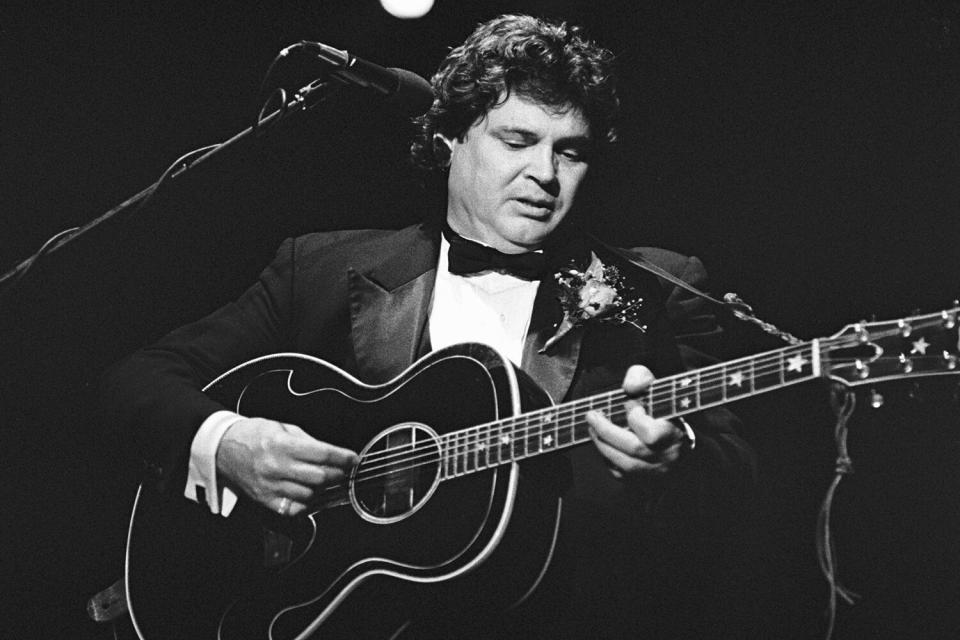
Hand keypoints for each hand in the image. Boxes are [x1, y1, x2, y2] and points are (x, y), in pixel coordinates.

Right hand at [216, 417, 357, 516]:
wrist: (222, 448)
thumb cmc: (252, 435)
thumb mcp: (282, 427)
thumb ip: (308, 441)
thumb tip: (332, 452)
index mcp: (281, 444)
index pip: (322, 453)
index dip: (342, 457)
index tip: (353, 458)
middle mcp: (276, 467)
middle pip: (319, 477)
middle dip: (338, 473)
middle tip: (344, 470)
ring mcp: (270, 486)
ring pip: (310, 494)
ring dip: (323, 488)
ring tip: (326, 480)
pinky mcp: (265, 500)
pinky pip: (294, 508)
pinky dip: (307, 502)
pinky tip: (309, 492)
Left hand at [585, 365, 687, 479]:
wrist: (677, 440)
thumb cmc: (664, 410)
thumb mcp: (656, 386)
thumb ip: (641, 378)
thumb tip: (629, 388)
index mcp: (674, 434)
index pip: (651, 433)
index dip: (636, 417)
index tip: (629, 403)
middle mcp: (667, 457)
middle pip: (634, 449)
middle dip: (607, 431)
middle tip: (591, 416)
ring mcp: (656, 473)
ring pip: (625, 465)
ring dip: (602, 444)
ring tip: (592, 428)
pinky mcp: (645, 483)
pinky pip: (621, 474)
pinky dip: (608, 458)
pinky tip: (604, 444)